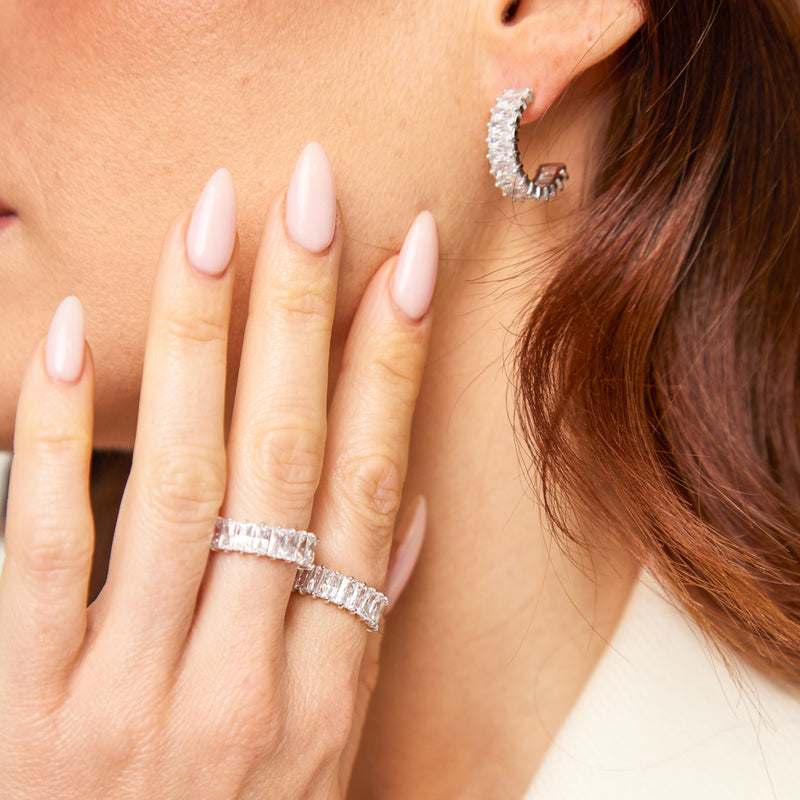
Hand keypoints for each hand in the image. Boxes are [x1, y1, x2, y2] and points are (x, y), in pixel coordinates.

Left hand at [0, 143, 435, 798]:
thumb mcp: (325, 760)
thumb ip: (359, 629)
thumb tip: (396, 510)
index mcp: (325, 692)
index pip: (367, 489)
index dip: (393, 367)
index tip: (408, 264)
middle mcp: (241, 679)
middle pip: (282, 460)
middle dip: (304, 314)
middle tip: (314, 195)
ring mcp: (126, 691)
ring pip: (176, 482)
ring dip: (198, 341)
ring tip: (214, 223)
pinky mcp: (23, 703)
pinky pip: (41, 548)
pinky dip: (57, 435)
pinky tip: (73, 332)